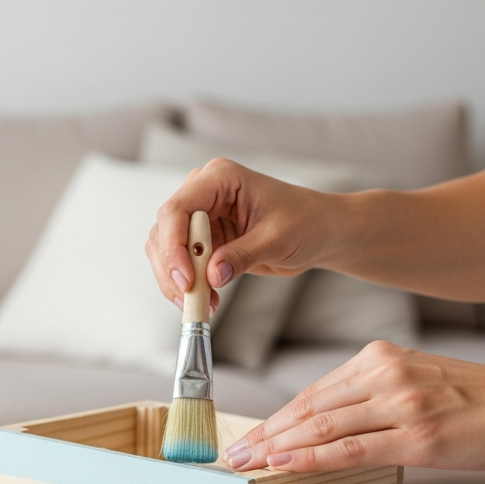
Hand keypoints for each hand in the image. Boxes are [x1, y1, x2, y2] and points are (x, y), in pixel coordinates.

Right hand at [145, 158, 338, 306]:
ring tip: (203, 304)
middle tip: (190, 299)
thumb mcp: (277, 239)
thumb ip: (243, 256)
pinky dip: (186, 285)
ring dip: (176, 281)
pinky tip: (206, 300)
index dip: (173, 246)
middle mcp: (202, 193)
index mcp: (219, 179)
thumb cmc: (306, 222)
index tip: (186, 279)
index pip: (177, 209)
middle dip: (172, 269)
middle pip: (164, 232)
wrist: (320, 232)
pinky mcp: (203, 240)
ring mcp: (200, 217)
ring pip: (165, 251)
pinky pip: (180, 264)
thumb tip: (212, 276)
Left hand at [225, 341, 484, 472]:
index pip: (313, 393)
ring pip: (321, 426)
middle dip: (265, 433)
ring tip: (245, 463)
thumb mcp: (419, 385)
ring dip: (276, 446)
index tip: (249, 437)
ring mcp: (400, 403)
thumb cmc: (484, 402)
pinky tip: (283, 464)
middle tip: (232, 454)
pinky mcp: (418, 434)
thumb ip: (374, 399)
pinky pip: (351, 447)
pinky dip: (311, 457)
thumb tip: (330, 430)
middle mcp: (384, 374)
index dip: (275, 418)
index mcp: (380, 359)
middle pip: (308, 408)